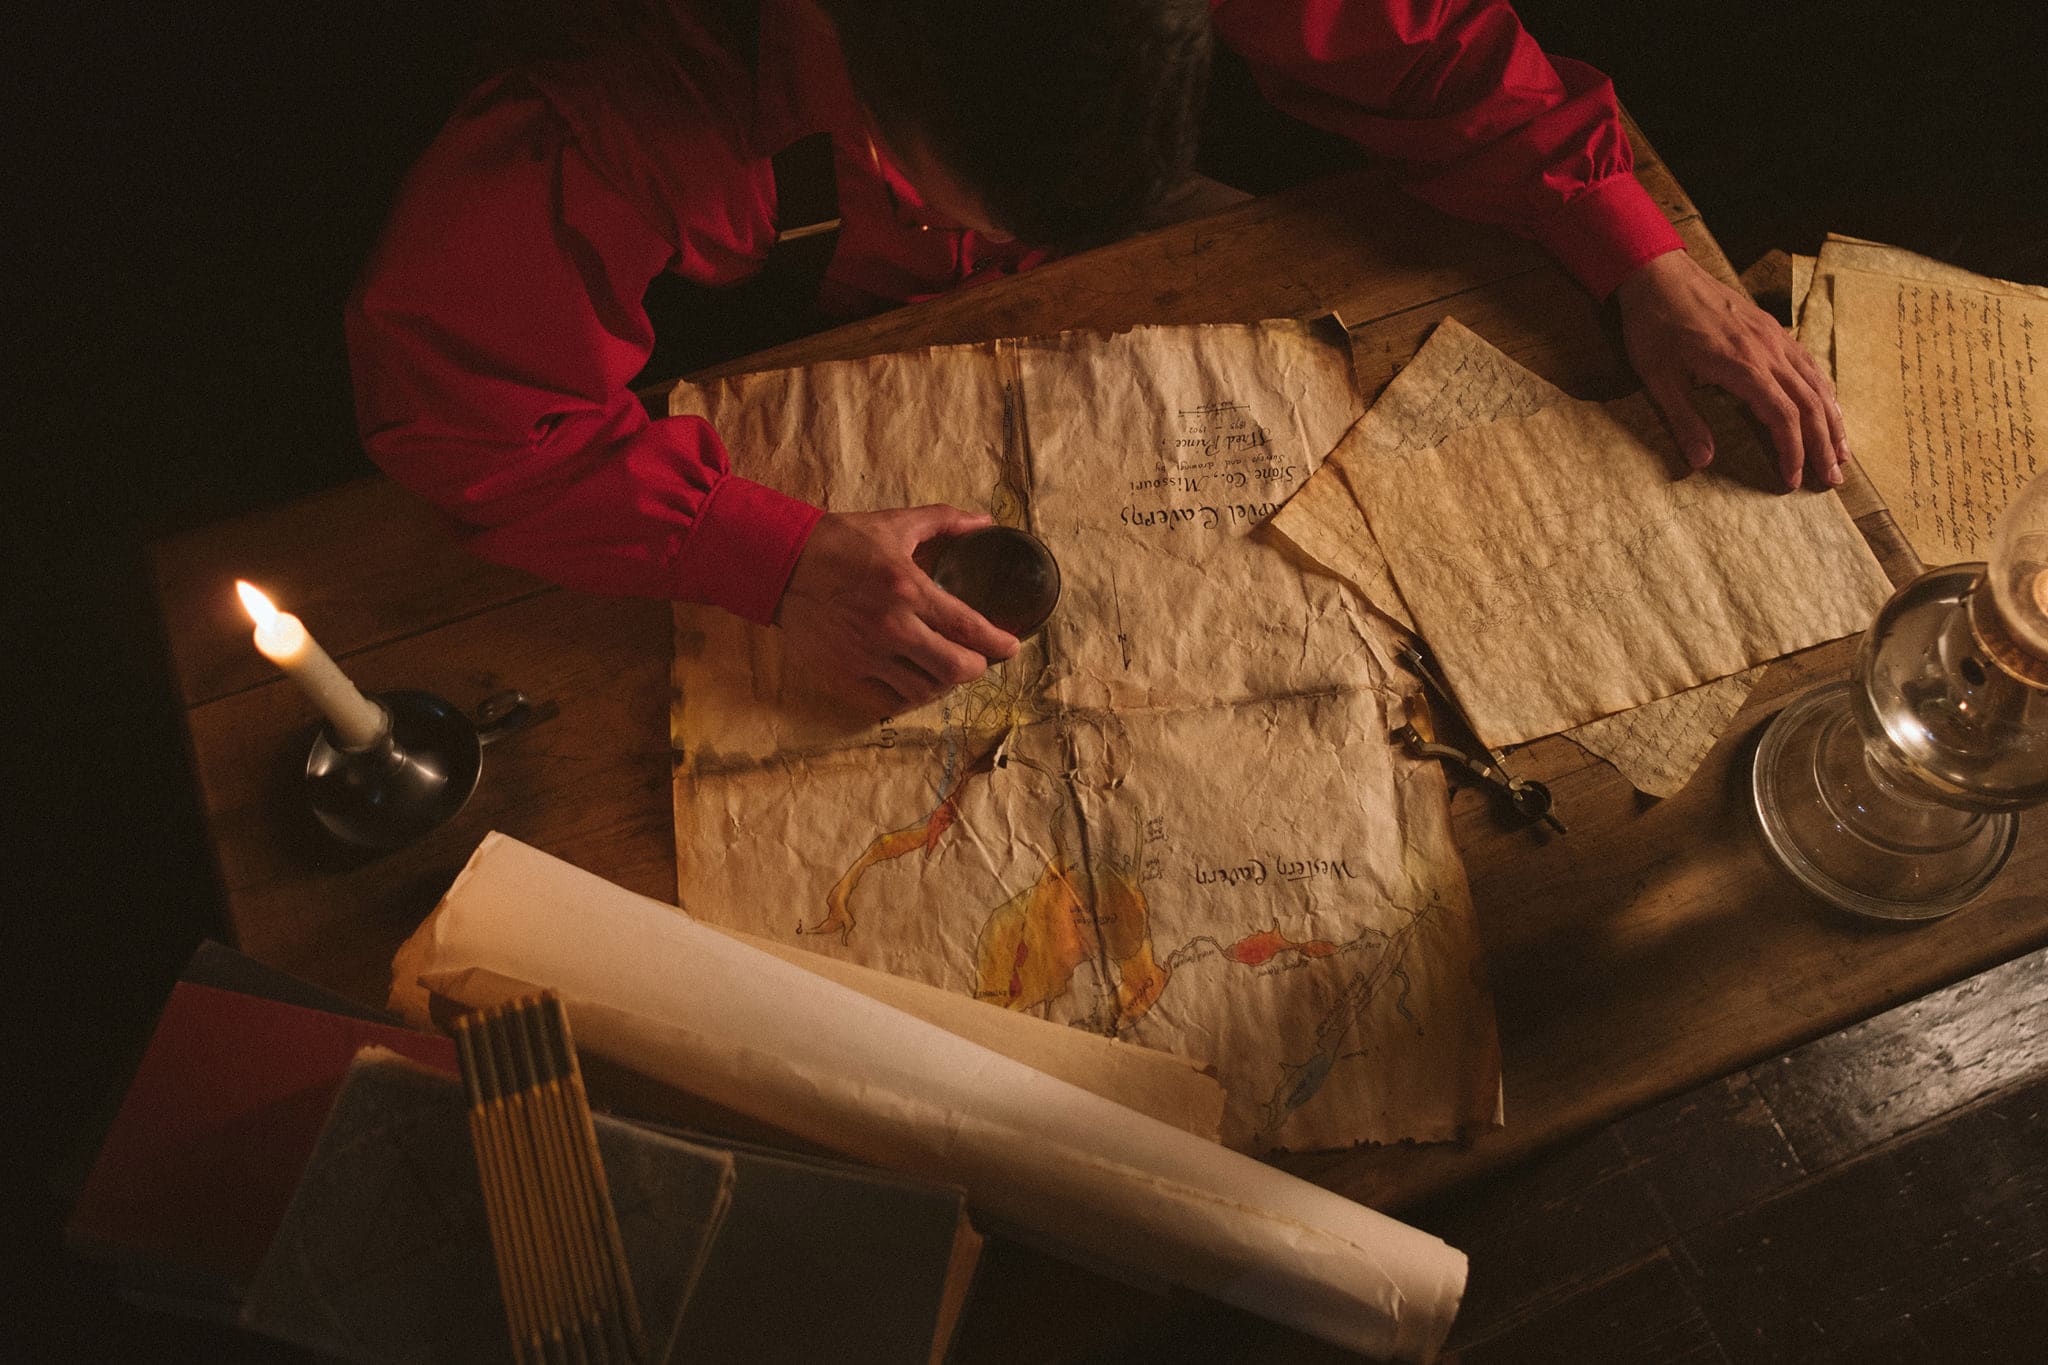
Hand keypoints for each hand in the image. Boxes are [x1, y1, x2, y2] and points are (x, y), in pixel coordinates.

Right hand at [776, 505, 1020, 716]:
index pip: (968, 628)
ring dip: (943, 683)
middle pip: (955, 669)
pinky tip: (914, 682)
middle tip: (977, 658)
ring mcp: (866, 656)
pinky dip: (908, 696)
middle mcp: (891, 628)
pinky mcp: (844, 674)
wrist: (781, 563)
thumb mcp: (895, 523)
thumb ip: (944, 522)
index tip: (1011, 647)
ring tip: (945, 668)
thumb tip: (984, 521)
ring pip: (924, 691)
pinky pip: (888, 701)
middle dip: (976, 667)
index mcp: (908, 589)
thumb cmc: (839, 542)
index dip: (998, 643)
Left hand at [1615, 249, 1848, 489]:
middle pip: (1810, 403)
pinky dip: (1823, 391)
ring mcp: (1774, 337)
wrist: (1659, 274)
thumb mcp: (1658, 377)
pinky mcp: (1771, 328)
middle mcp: (1768, 350)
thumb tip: (1702, 462)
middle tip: (1833, 480)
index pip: (1782, 416)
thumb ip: (1683, 420)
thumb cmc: (1654, 326)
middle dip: (1824, 444)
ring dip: (1832, 420)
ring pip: (1816, 382)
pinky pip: (1807, 363)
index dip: (1792, 451)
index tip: (1793, 481)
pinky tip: (1827, 408)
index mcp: (1742, 366)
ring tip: (1842, 452)